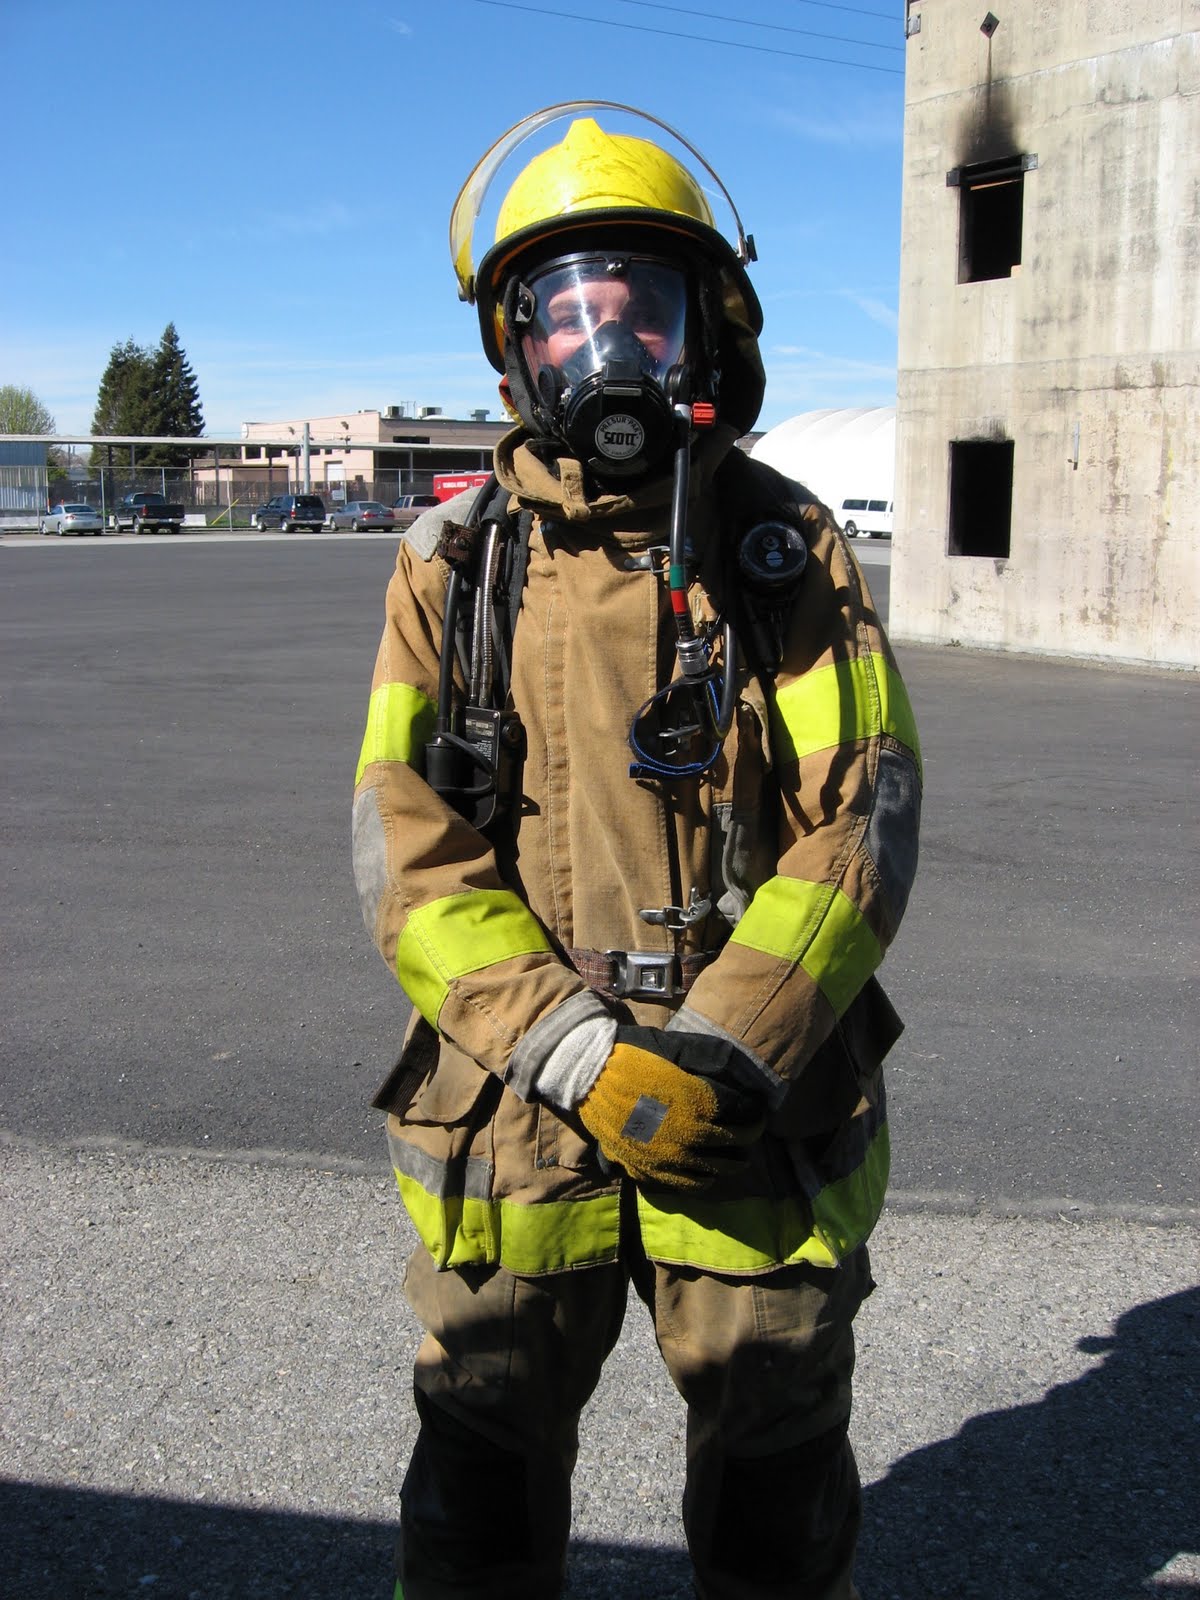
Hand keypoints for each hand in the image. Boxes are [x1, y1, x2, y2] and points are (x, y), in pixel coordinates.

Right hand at [577, 1026, 764, 1189]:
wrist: (588, 1074)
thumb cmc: (636, 1055)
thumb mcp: (678, 1047)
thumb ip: (713, 1060)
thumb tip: (744, 1073)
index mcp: (700, 1106)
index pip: (746, 1117)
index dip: (757, 1113)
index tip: (758, 1108)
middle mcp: (689, 1139)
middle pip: (736, 1148)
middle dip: (748, 1138)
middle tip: (750, 1130)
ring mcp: (667, 1161)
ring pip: (716, 1172)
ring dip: (730, 1162)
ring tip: (732, 1153)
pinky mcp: (647, 1171)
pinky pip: (687, 1186)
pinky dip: (703, 1179)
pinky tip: (704, 1168)